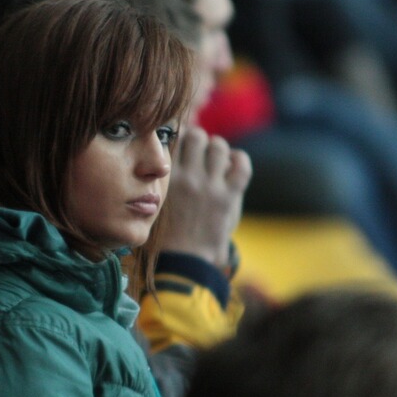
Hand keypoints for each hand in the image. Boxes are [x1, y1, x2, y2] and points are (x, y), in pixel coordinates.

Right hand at [161, 127, 251, 267]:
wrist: (184, 260)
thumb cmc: (165, 234)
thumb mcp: (155, 202)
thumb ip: (162, 178)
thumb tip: (170, 153)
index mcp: (166, 179)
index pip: (173, 139)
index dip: (179, 137)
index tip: (181, 145)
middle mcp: (187, 178)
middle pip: (196, 136)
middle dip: (199, 140)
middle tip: (199, 153)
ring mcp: (210, 187)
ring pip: (218, 146)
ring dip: (218, 149)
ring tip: (216, 161)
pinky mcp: (228, 197)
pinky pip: (241, 165)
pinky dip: (239, 160)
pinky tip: (233, 166)